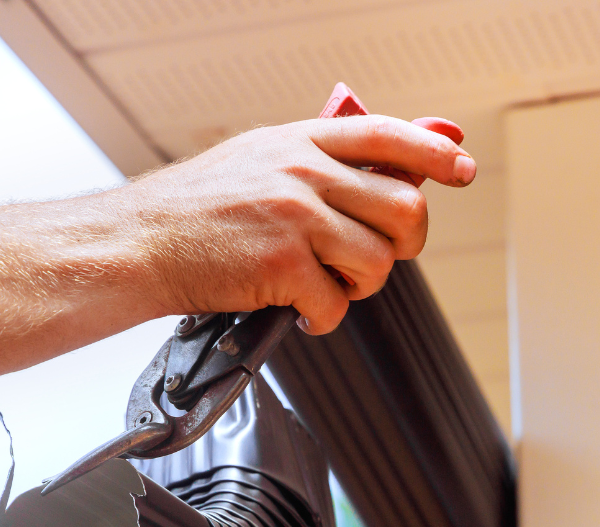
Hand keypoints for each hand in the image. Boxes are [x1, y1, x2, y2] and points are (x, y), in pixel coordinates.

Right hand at [124, 115, 475, 333]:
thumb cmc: (195, 210)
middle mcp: (302, 172)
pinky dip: (323, 319)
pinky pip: (337, 304)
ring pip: (378, 263)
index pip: (387, 135)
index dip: (434, 152)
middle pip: (404, 208)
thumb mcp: (259, 161)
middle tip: (375, 258)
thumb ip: (321, 163)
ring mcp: (294, 217)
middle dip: (402, 245)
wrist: (138, 243)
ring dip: (359, 287)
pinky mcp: (282, 266)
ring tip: (323, 285)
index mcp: (300, 141)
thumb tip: (389, 169)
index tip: (461, 169)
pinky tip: (299, 310)